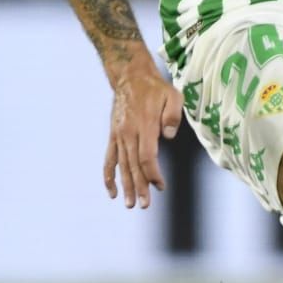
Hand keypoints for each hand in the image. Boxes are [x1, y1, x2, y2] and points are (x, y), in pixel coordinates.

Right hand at [104, 62, 182, 207]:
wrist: (130, 77)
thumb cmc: (156, 88)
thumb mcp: (173, 95)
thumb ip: (172, 115)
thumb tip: (169, 136)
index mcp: (144, 125)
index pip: (147, 156)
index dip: (153, 174)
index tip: (161, 186)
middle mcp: (128, 133)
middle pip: (133, 165)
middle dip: (139, 187)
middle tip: (144, 205)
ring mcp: (119, 135)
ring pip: (121, 165)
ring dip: (125, 185)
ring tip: (129, 204)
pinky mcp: (113, 136)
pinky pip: (109, 158)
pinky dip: (108, 175)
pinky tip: (112, 192)